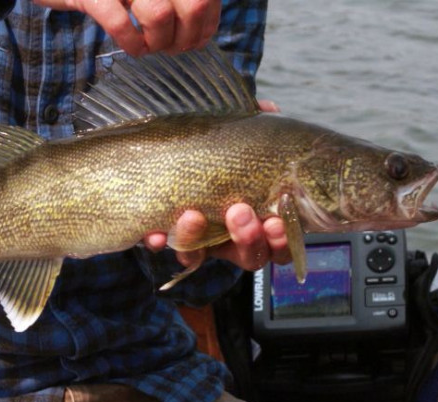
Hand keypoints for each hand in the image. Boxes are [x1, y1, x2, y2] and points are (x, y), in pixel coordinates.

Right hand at [32, 0, 220, 55]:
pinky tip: (134, 49)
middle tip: (171, 48)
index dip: (207, 25)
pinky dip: (131, 44)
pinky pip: (119, 23)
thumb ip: (179, 5)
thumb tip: (202, 32)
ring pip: (160, 15)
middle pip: (192, 6)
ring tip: (149, 46)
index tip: (195, 41)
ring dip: (158, 42)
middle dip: (186, 37)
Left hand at [143, 100, 288, 271]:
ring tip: (193, 215)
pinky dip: (161, 242)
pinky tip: (157, 234)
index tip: (275, 222)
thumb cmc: (218, 143)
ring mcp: (198, 239)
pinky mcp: (167, 236)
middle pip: (249, 255)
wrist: (171, 145)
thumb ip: (255, 121)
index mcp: (261, 216)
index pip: (278, 241)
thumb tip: (269, 109)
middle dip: (247, 236)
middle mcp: (232, 236)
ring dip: (200, 238)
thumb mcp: (237, 128)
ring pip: (204, 255)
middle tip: (239, 211)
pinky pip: (160, 246)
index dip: (280, 239)